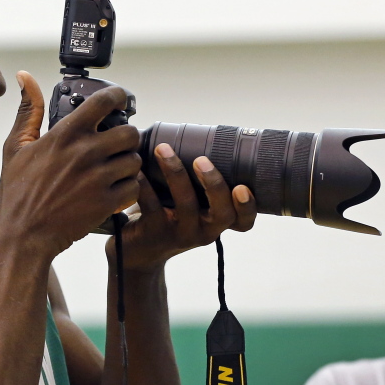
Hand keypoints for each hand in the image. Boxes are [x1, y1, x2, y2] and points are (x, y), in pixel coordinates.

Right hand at [0, 71, 141, 257]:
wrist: (24, 234)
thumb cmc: (18, 192)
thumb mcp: (17, 147)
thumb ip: (29, 110)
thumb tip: (26, 78)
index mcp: (66, 134)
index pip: (106, 101)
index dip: (119, 97)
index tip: (120, 100)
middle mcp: (86, 152)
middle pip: (130, 132)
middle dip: (127, 137)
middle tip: (117, 145)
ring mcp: (98, 178)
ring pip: (135, 161)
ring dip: (128, 164)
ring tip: (113, 170)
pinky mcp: (106, 202)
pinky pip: (134, 188)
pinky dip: (128, 189)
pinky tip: (114, 191)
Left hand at [108, 142, 256, 271]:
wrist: (136, 253)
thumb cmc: (167, 217)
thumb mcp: (190, 205)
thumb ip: (200, 182)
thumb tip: (201, 131)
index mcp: (216, 222)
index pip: (243, 221)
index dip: (248, 207)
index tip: (243, 187)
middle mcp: (204, 231)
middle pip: (222, 213)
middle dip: (214, 184)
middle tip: (202, 160)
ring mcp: (179, 234)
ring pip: (185, 205)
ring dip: (175, 173)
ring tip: (163, 149)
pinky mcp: (153, 233)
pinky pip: (151, 206)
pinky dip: (144, 184)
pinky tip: (137, 168)